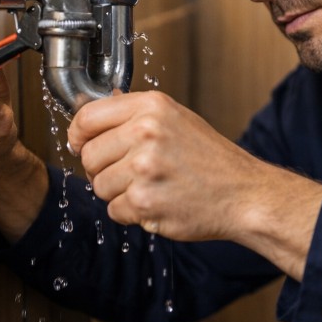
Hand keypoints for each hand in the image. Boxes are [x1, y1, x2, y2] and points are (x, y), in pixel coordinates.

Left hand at [67, 90, 321, 278]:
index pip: (87, 117)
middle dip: (102, 169)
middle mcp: (146, 134)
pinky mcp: (146, 203)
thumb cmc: (211, 159)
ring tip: (150, 188)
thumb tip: (89, 117)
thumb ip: (134, 115)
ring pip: (99, 187)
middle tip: (129, 173)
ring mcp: (145, 170)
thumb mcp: (176, 119)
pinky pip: (115, 211)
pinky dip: (132, 213)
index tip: (81, 144)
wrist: (244, 194)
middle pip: (89, 156)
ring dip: (118, 194)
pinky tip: (158, 203)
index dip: (78, 135)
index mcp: (152, 107)